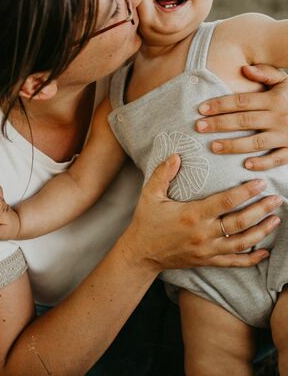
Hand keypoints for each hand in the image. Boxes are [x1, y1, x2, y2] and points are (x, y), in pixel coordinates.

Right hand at [126, 155, 281, 270]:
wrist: (141, 253)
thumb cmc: (146, 221)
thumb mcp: (150, 194)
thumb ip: (163, 173)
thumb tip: (177, 155)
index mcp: (192, 215)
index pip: (226, 202)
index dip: (245, 191)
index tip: (260, 183)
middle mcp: (204, 234)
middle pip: (240, 222)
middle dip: (261, 210)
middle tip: (277, 199)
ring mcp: (207, 250)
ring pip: (242, 242)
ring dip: (262, 231)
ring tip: (276, 219)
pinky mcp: (208, 261)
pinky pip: (234, 262)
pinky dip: (251, 258)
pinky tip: (264, 251)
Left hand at [195, 64, 287, 170]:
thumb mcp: (286, 81)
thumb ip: (266, 74)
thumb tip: (244, 68)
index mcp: (274, 99)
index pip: (242, 101)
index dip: (220, 105)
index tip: (201, 109)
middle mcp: (279, 117)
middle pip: (244, 121)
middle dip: (219, 124)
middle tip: (199, 127)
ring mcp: (286, 135)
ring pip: (256, 142)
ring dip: (234, 145)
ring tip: (213, 146)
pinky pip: (277, 159)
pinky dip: (262, 163)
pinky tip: (245, 165)